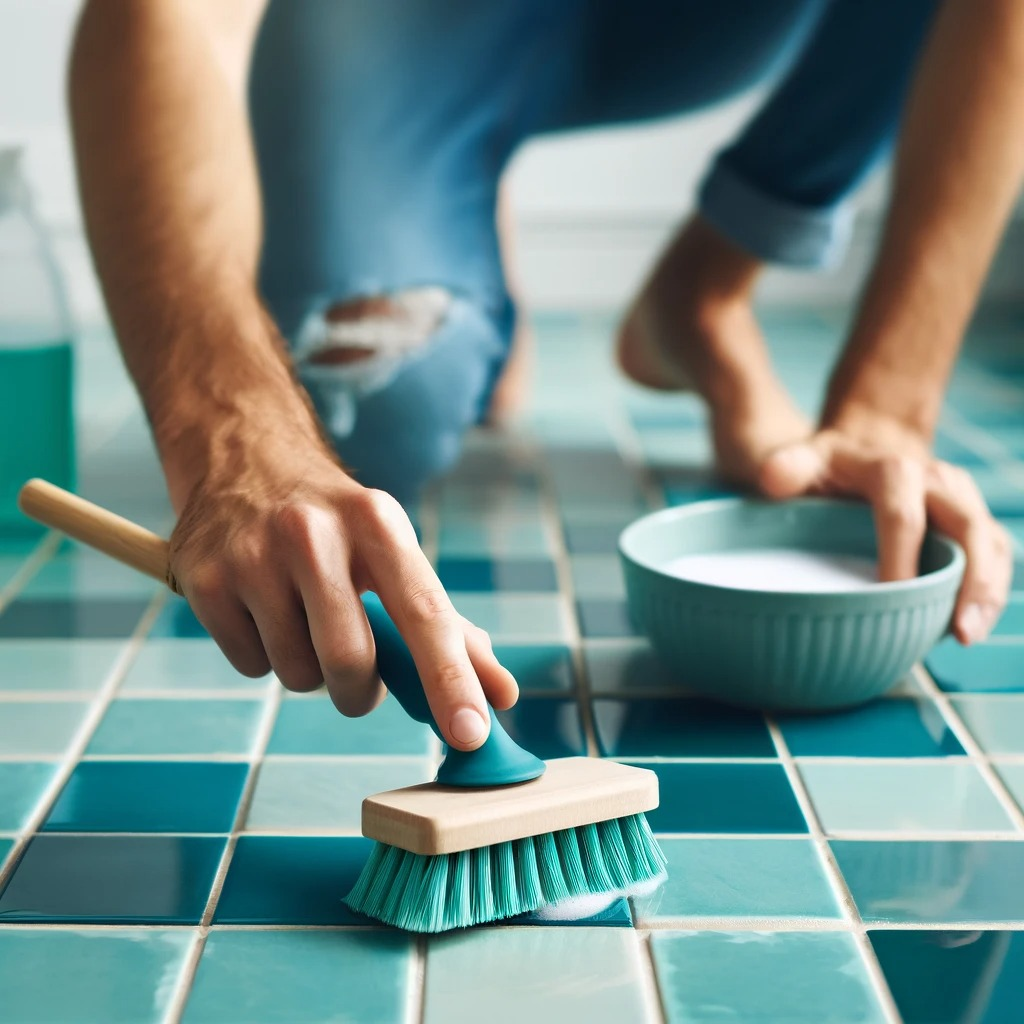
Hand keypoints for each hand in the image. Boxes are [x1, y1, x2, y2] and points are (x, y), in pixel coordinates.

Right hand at [166, 437, 516, 749]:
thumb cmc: (338, 525)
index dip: (450, 679)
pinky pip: (249, 666)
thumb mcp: (395, 551)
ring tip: (301, 617)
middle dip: (359, 691)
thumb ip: (450, 628)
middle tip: (357, 673)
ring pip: (296, 674)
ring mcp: (251, 554)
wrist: (245, 458)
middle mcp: (312, 533)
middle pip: (350, 663)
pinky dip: (262, 656)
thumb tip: (502, 696)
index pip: (423, 613)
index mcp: (377, 522)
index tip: (471, 734)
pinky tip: (260, 609)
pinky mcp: (203, 578)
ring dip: (308, 670)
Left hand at [756, 411, 1011, 644]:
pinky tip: (969, 627)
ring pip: (991, 543)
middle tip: (959, 630)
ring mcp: (962, 501)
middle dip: (971, 578)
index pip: (902, 513)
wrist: (864, 453)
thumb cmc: (830, 468)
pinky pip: (996, 556)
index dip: (900, 554)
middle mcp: (938, 481)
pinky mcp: (974, 522)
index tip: (892, 591)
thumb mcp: (807, 460)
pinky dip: (991, 591)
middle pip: (967, 527)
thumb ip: (789, 466)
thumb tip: (771, 477)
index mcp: (894, 468)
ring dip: (988, 591)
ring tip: (967, 636)